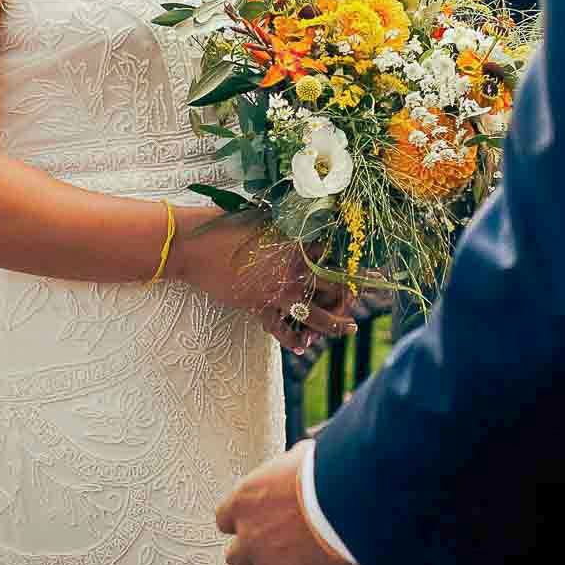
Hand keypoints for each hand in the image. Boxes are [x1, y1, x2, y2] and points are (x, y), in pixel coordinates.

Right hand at [169, 208, 356, 354]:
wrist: (195, 247)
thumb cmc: (226, 224)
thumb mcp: (264, 216)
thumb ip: (288, 222)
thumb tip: (309, 215)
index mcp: (298, 245)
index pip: (334, 256)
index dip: (350, 263)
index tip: (369, 267)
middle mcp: (294, 272)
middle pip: (335, 288)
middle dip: (352, 294)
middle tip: (360, 297)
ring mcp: (277, 294)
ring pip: (317, 316)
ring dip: (336, 325)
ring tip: (350, 328)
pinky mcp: (259, 308)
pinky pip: (282, 331)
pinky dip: (293, 341)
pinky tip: (303, 348)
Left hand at [215, 441, 352, 564]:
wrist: (346, 496)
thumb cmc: (325, 469)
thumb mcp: (299, 457)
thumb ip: (289, 466)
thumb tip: (301, 456)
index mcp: (245, 500)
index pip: (224, 520)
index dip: (240, 526)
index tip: (254, 527)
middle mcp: (250, 535)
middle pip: (236, 560)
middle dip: (253, 560)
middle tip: (273, 556)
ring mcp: (270, 564)